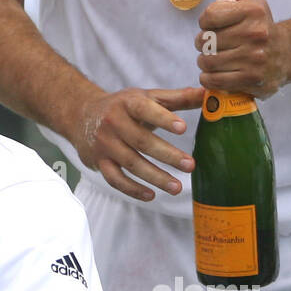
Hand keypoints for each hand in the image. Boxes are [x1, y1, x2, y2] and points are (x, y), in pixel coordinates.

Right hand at [74, 86, 204, 200]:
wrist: (81, 115)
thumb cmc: (123, 107)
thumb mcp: (146, 97)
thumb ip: (177, 98)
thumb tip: (208, 95)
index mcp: (127, 103)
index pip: (145, 109)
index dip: (163, 119)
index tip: (183, 128)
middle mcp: (113, 122)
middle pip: (141, 141)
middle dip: (167, 155)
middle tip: (190, 165)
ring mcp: (105, 144)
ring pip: (130, 163)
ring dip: (154, 177)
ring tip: (176, 187)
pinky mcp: (99, 162)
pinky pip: (115, 179)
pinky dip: (132, 189)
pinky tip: (151, 195)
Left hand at [195, 0, 290, 96]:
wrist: (285, 53)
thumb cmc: (259, 25)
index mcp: (253, 11)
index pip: (209, 16)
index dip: (205, 22)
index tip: (212, 25)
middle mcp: (256, 34)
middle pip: (205, 41)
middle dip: (203, 43)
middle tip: (211, 44)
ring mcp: (255, 58)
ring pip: (207, 62)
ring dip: (205, 61)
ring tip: (214, 58)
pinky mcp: (252, 79)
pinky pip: (215, 80)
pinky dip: (209, 78)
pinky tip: (215, 73)